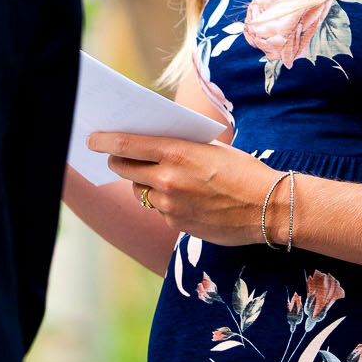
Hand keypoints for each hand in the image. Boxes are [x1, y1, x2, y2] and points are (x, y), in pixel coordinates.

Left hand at [88, 131, 279, 247]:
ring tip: (164, 179)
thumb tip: (149, 144)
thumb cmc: (243, 171)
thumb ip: (178, 146)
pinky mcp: (176, 223)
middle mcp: (167, 179)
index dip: (103, 141)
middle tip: (117, 158)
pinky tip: (186, 198)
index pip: (125, 144)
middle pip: (123, 169)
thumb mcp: (211, 148)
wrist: (270, 208)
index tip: (91, 139)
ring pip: (140, 191)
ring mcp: (169, 204)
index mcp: (175, 152)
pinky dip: (165, 203)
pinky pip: (159, 210)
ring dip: (144, 184)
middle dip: (118, 162)